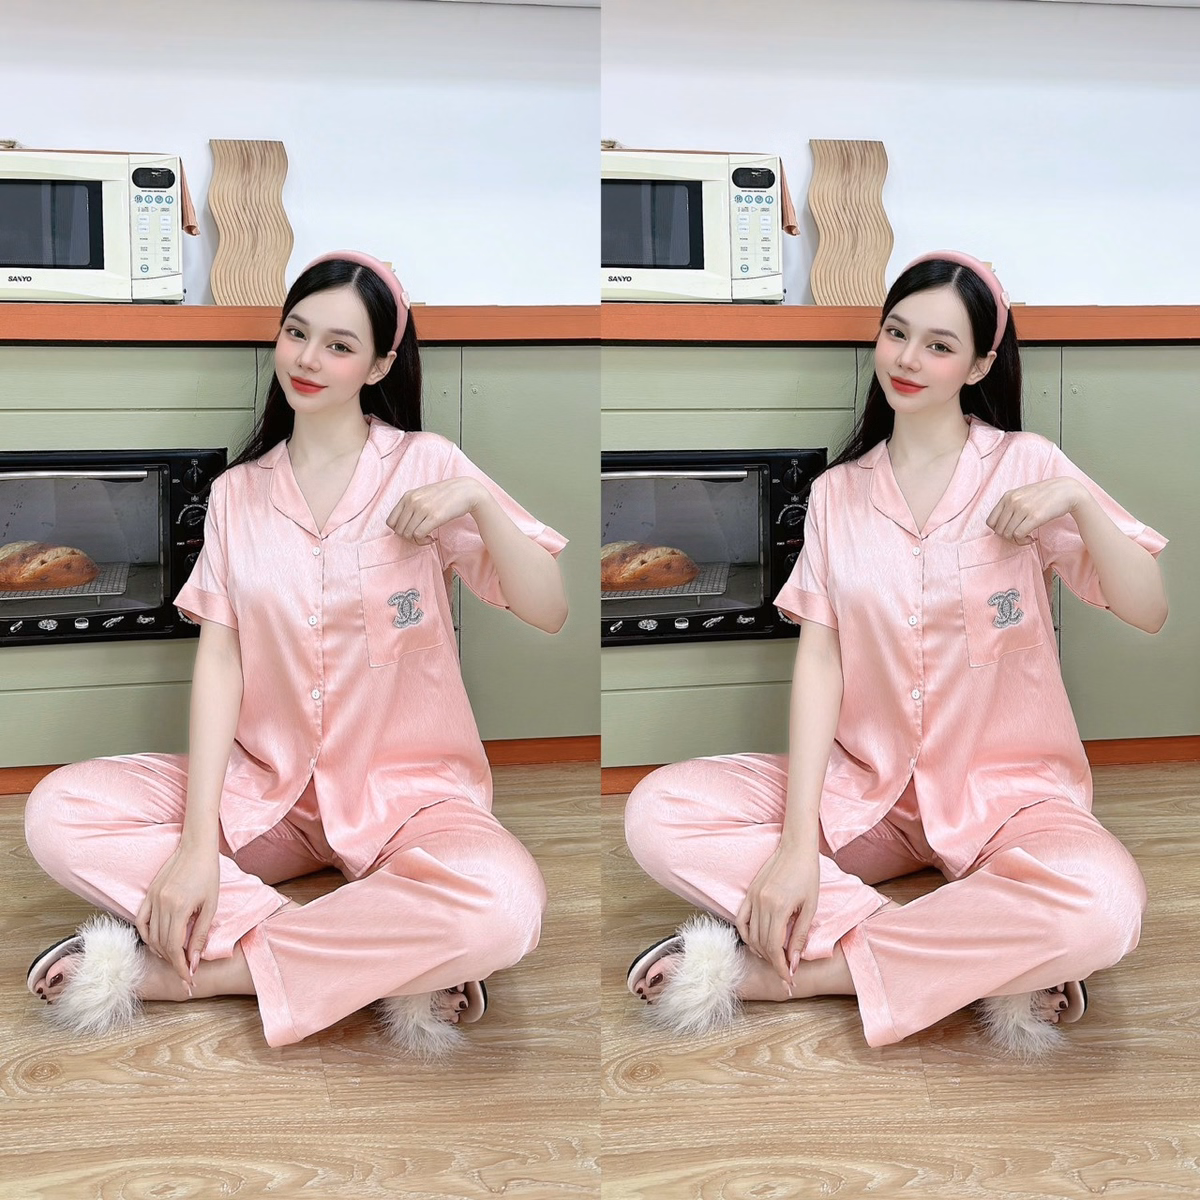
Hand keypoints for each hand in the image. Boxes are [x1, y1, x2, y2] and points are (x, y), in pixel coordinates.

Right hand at [135, 843, 219, 984]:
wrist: (197, 848)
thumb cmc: (208, 875)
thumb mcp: (210, 906)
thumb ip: (200, 935)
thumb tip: (194, 962)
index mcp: (178, 907)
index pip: (173, 947)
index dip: (179, 966)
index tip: (187, 978)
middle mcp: (161, 904)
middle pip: (161, 944)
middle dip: (173, 962)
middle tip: (184, 972)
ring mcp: (152, 899)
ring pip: (150, 936)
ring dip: (161, 951)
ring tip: (175, 958)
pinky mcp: (148, 895)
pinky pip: (141, 922)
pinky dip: (147, 936)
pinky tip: (157, 943)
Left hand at [385, 478, 487, 544]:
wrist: (465, 491)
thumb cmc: (445, 496)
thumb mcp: (423, 495)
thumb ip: (411, 506)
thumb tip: (401, 527)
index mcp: (407, 496)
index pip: (390, 521)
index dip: (399, 531)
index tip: (411, 531)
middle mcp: (412, 501)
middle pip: (399, 530)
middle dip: (409, 538)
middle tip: (421, 537)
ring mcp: (422, 508)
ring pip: (408, 534)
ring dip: (417, 541)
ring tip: (428, 538)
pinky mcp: (434, 516)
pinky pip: (419, 535)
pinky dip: (424, 541)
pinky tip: (433, 539)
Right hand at [735, 844, 819, 982]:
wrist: (796, 848)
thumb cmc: (808, 875)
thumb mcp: (810, 908)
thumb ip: (800, 936)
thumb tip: (794, 962)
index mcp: (778, 907)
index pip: (773, 946)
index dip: (779, 966)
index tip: (787, 978)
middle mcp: (761, 903)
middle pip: (761, 943)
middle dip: (772, 961)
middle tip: (784, 971)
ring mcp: (752, 897)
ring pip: (750, 934)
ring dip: (760, 950)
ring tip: (774, 957)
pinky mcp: (749, 893)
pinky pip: (741, 919)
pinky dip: (746, 935)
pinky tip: (756, 942)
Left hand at [986, 477, 1087, 544]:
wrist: (1066, 491)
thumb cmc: (1044, 496)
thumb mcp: (1022, 495)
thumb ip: (1010, 507)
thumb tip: (999, 528)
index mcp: (1007, 496)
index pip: (990, 521)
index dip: (999, 531)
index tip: (1011, 531)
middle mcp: (1012, 501)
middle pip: (999, 530)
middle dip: (1008, 538)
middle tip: (1021, 536)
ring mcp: (1023, 508)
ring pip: (1008, 534)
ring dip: (1017, 541)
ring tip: (1028, 537)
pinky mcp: (1034, 516)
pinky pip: (1019, 535)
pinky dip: (1024, 541)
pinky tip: (1032, 538)